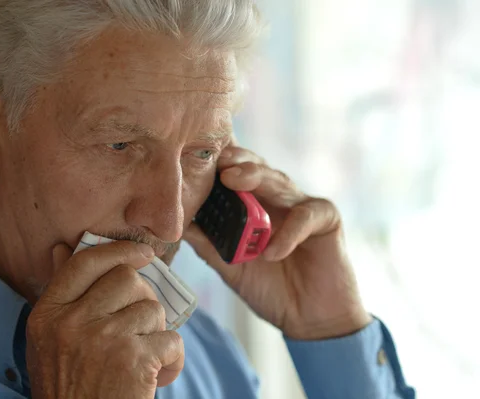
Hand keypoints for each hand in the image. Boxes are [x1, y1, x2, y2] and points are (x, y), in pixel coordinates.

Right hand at [26, 241, 183, 398]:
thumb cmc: (69, 386)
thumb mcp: (49, 340)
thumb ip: (62, 294)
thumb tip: (62, 248)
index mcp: (48, 314)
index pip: (86, 262)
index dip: (120, 250)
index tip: (144, 253)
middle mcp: (72, 323)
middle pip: (127, 278)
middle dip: (143, 297)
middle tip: (141, 323)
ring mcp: (104, 340)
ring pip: (152, 308)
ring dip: (156, 332)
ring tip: (144, 356)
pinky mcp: (135, 361)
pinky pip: (172, 339)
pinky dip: (173, 358)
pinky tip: (159, 375)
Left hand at [184, 146, 371, 339]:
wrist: (308, 320)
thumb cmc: (270, 289)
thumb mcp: (231, 267)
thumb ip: (209, 244)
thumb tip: (179, 225)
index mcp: (254, 204)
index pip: (236, 174)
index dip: (219, 165)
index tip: (196, 162)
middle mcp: (278, 199)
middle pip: (258, 169)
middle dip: (237, 162)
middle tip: (218, 164)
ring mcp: (302, 205)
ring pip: (280, 183)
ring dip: (257, 180)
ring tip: (233, 181)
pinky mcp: (327, 220)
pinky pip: (305, 217)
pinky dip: (287, 232)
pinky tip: (271, 251)